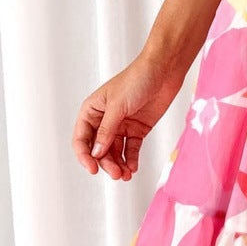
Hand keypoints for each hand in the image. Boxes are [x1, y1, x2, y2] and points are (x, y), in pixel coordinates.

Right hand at [72, 53, 186, 181]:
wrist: (164, 70)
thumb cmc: (137, 79)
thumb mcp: (118, 106)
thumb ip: (107, 131)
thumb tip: (96, 153)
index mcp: (92, 110)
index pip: (82, 138)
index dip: (84, 155)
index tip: (93, 168)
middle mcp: (104, 119)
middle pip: (99, 149)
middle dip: (106, 163)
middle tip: (116, 173)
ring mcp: (121, 125)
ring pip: (115, 151)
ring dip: (119, 164)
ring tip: (126, 175)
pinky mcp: (137, 129)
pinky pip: (131, 149)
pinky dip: (131, 159)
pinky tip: (133, 168)